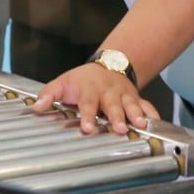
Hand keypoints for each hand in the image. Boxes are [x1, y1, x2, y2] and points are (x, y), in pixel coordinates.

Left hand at [31, 63, 159, 134]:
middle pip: (113, 105)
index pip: (88, 103)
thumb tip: (36, 107)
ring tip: (141, 125)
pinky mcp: (136, 98)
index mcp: (90, 89)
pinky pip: (147, 105)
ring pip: (131, 104)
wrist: (108, 64)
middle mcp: (109, 92)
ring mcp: (124, 95)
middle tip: (119, 128)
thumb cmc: (83, 79)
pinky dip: (152, 114)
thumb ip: (49, 95)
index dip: (88, 116)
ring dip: (136, 114)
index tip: (88, 128)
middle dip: (117, 116)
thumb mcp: (63, 82)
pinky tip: (157, 124)